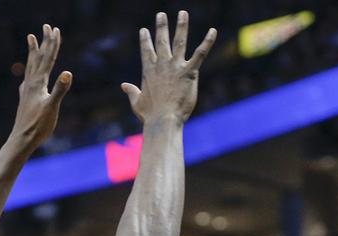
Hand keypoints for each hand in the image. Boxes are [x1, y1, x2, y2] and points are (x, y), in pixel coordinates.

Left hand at [12, 24, 72, 150]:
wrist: (22, 139)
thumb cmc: (38, 126)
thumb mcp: (52, 108)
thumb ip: (60, 90)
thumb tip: (68, 73)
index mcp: (38, 83)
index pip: (48, 59)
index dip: (53, 44)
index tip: (55, 29)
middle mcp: (30, 83)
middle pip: (38, 57)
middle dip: (44, 42)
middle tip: (46, 26)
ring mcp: (27, 90)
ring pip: (31, 65)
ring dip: (33, 51)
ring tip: (31, 38)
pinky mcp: (25, 97)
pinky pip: (28, 77)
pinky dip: (30, 69)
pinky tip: (28, 75)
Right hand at [122, 11, 215, 125]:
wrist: (163, 120)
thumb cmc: (150, 115)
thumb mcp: (137, 102)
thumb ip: (131, 91)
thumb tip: (124, 85)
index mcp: (149, 71)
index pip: (146, 51)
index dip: (145, 40)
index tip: (144, 30)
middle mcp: (161, 64)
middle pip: (161, 41)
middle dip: (161, 27)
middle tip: (161, 14)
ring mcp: (175, 66)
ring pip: (179, 41)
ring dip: (181, 26)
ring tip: (183, 13)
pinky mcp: (189, 72)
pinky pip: (200, 53)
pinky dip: (207, 42)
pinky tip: (213, 31)